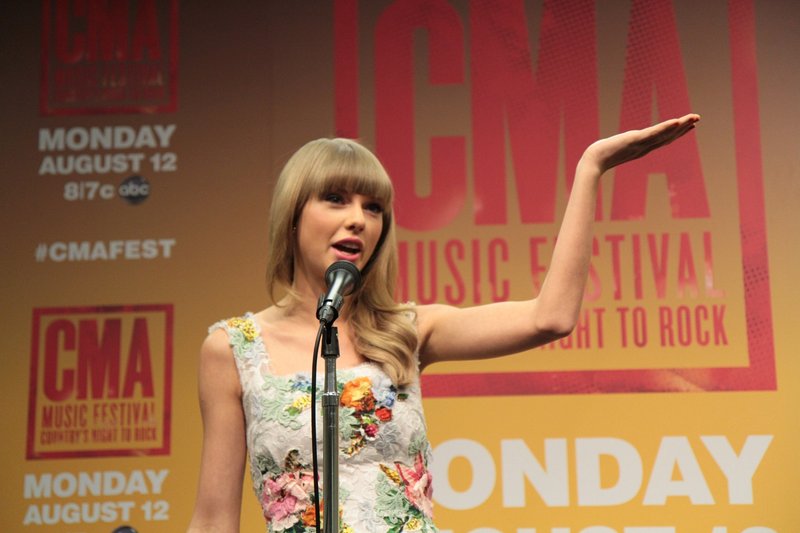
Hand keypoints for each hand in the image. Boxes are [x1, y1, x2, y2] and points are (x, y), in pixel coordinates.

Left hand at [581, 113, 699, 173]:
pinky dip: (664, 128)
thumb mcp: (614, 149)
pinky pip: (653, 133)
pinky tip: (676, 121)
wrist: (593, 161)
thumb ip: (619, 147)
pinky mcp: (635, 140)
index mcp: (642, 148)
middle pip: (668, 137)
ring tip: (693, 118)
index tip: (689, 125)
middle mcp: (645, 147)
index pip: (663, 139)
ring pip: (664, 134)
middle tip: (698, 119)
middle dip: (684, 128)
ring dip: (680, 126)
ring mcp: (641, 144)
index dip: (677, 133)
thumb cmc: (600, 156)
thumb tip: (618, 145)